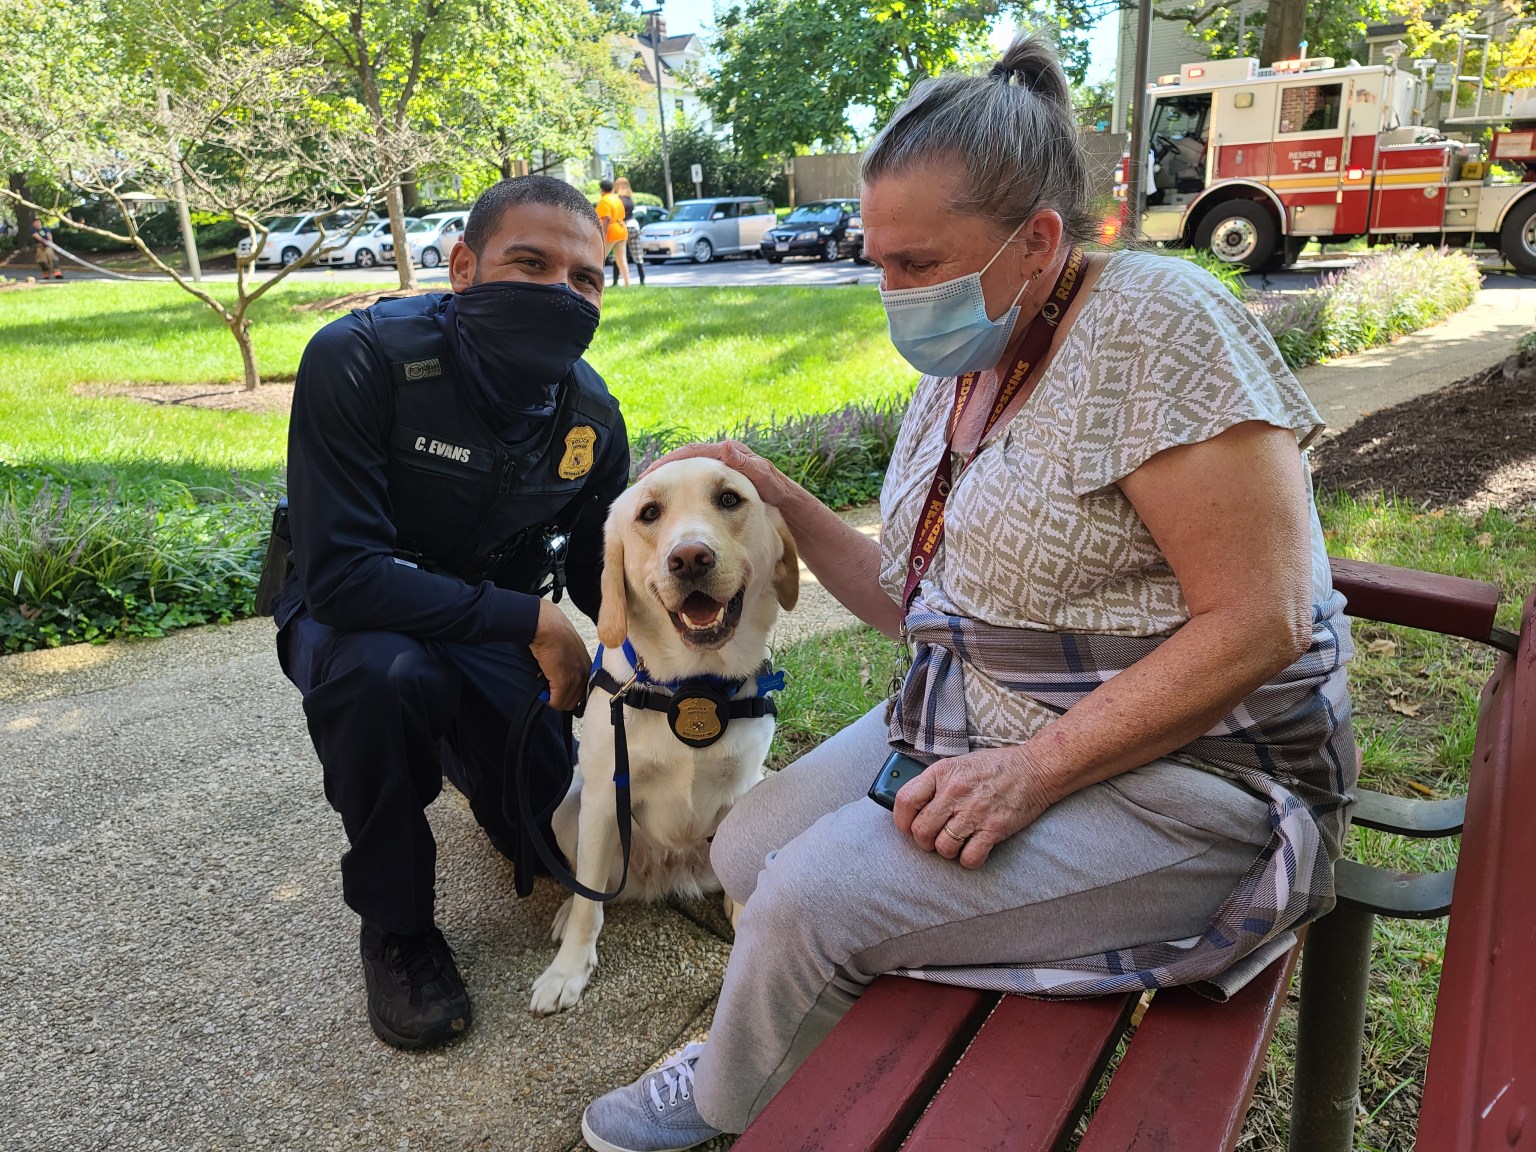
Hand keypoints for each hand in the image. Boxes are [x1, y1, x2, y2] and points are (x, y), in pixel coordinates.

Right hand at [530, 598, 589, 710]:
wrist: (547, 625)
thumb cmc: (553, 631)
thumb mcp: (568, 647)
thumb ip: (568, 661)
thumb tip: (558, 671)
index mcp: (587, 664)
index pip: (583, 690)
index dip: (569, 692)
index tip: (558, 690)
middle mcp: (585, 672)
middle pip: (577, 700)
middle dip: (562, 699)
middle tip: (549, 691)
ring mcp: (576, 677)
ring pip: (568, 703)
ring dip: (555, 700)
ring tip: (545, 689)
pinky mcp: (564, 681)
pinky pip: (558, 702)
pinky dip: (549, 701)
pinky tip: (543, 693)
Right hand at [640, 440, 792, 506]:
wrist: (790, 505)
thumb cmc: (780, 493)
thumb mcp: (767, 480)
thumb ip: (749, 466)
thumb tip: (724, 447)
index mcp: (731, 453)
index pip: (693, 452)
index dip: (670, 462)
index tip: (652, 473)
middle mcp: (724, 457)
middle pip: (686, 460)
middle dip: (664, 470)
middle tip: (644, 481)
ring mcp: (722, 470)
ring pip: (689, 472)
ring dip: (671, 480)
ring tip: (650, 492)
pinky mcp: (722, 483)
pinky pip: (697, 483)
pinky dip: (682, 490)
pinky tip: (672, 503)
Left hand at [892, 746, 1056, 867]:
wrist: (1035, 769)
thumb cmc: (995, 767)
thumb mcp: (959, 763)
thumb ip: (935, 782)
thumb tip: (912, 805)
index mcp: (942, 773)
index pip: (905, 800)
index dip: (901, 819)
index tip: (907, 826)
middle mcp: (955, 792)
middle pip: (921, 830)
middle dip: (923, 841)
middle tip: (933, 838)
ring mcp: (975, 812)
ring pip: (943, 847)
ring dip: (946, 851)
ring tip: (954, 843)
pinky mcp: (994, 829)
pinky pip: (970, 858)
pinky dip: (968, 859)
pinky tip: (973, 849)